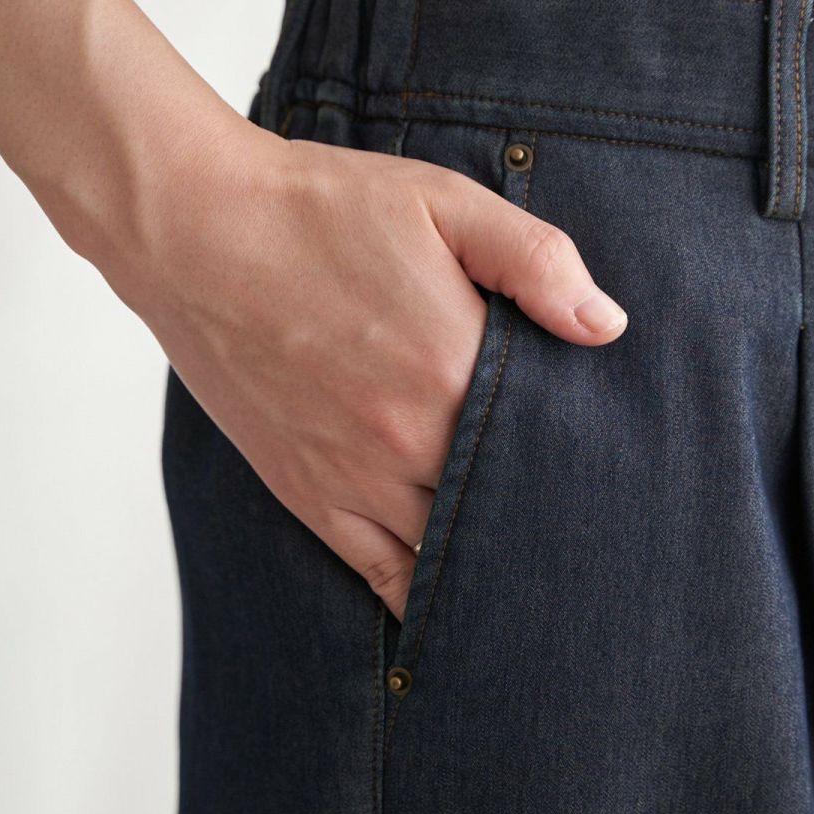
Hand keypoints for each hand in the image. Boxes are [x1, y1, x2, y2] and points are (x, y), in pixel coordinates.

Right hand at [106, 123, 627, 619]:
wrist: (195, 230)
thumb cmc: (321, 210)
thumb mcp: (443, 204)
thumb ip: (536, 261)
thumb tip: (607, 327)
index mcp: (454, 367)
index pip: (551, 445)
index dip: (588, 465)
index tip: (618, 480)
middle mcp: (410, 439)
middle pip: (507, 510)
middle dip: (549, 521)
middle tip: (595, 540)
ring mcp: (358, 478)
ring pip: (450, 554)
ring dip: (493, 564)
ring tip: (540, 581)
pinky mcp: (312, 497)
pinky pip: (382, 575)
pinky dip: (423, 597)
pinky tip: (455, 609)